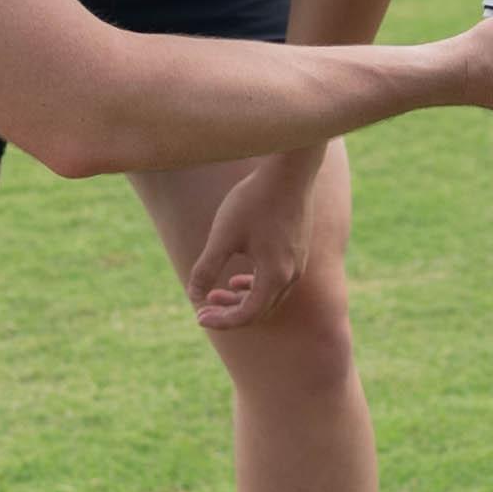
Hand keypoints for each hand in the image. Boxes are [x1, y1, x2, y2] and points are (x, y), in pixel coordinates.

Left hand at [185, 146, 330, 330]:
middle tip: (202, 308)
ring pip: (268, 297)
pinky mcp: (298, 251)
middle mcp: (292, 275)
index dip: (221, 321)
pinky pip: (277, 282)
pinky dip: (256, 286)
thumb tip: (193, 295)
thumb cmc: (254, 201)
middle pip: (259, 310)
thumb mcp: (223, 236)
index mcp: (274, 276)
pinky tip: (240, 277)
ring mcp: (298, 264)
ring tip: (215, 293)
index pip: (247, 315)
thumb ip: (206, 268)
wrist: (290, 171)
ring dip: (241, 299)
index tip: (198, 316)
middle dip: (229, 312)